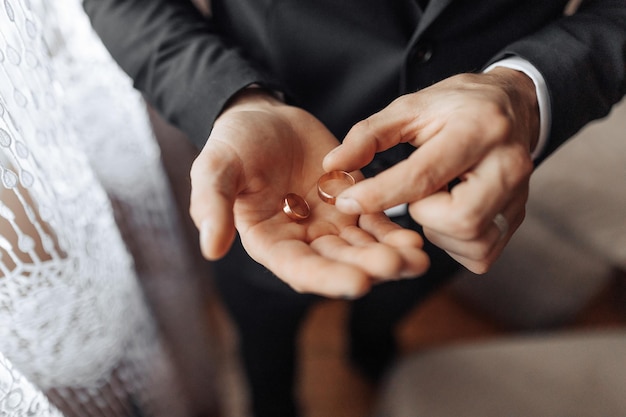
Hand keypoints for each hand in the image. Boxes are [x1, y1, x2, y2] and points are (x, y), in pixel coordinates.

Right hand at [189, 89, 429, 297]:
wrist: (265, 117)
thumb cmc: (235, 142)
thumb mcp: (216, 166)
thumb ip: (212, 204)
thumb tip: (210, 250)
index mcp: (268, 241)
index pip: (298, 268)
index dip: (327, 277)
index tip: (359, 283)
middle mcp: (301, 240)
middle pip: (337, 261)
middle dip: (368, 266)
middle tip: (399, 265)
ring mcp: (328, 224)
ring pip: (361, 246)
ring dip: (389, 254)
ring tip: (417, 258)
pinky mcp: (350, 203)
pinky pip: (375, 222)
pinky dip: (394, 231)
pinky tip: (415, 239)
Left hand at [323, 69, 538, 273]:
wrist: (513, 106)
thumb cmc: (456, 106)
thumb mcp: (411, 107)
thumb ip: (368, 135)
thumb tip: (332, 165)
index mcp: (478, 130)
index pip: (425, 175)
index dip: (380, 194)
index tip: (347, 201)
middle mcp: (507, 166)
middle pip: (459, 219)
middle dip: (423, 213)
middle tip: (419, 190)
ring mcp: (518, 196)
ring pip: (470, 241)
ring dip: (437, 228)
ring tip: (436, 197)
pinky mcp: (517, 218)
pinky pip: (480, 253)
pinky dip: (454, 241)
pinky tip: (449, 212)